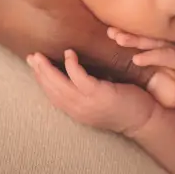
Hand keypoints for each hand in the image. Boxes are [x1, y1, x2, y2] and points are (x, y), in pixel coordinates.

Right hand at [27, 49, 159, 136]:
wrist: (144, 120)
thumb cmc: (125, 106)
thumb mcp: (100, 99)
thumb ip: (88, 89)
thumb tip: (79, 71)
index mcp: (77, 111)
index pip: (53, 96)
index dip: (42, 81)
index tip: (33, 67)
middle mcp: (78, 110)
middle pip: (52, 91)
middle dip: (39, 73)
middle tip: (30, 57)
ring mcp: (88, 104)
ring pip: (60, 85)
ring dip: (47, 70)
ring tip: (39, 56)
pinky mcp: (99, 95)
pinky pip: (79, 78)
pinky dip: (71, 65)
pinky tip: (69, 53)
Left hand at [108, 27, 174, 106]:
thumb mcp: (158, 71)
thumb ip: (144, 64)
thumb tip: (121, 65)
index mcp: (158, 48)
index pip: (138, 38)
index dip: (122, 33)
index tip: (103, 32)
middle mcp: (166, 46)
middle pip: (143, 37)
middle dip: (125, 32)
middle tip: (108, 30)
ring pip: (153, 43)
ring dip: (135, 41)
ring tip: (118, 39)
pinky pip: (167, 57)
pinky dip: (152, 57)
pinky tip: (138, 60)